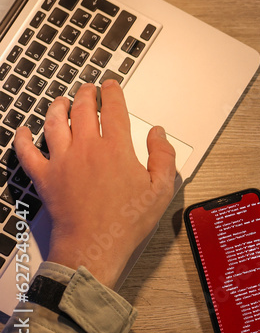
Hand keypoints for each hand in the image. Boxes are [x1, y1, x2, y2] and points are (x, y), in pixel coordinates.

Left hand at [13, 81, 176, 286]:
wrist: (93, 246)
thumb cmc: (126, 222)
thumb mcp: (161, 190)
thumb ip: (164, 157)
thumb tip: (158, 134)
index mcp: (116, 149)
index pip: (114, 109)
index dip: (113, 93)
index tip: (112, 86)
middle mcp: (86, 148)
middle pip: (83, 109)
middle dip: (86, 94)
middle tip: (89, 88)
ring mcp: (62, 161)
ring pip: (55, 123)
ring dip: (58, 107)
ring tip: (62, 100)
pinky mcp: (45, 177)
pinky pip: (27, 152)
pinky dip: (23, 139)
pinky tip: (24, 131)